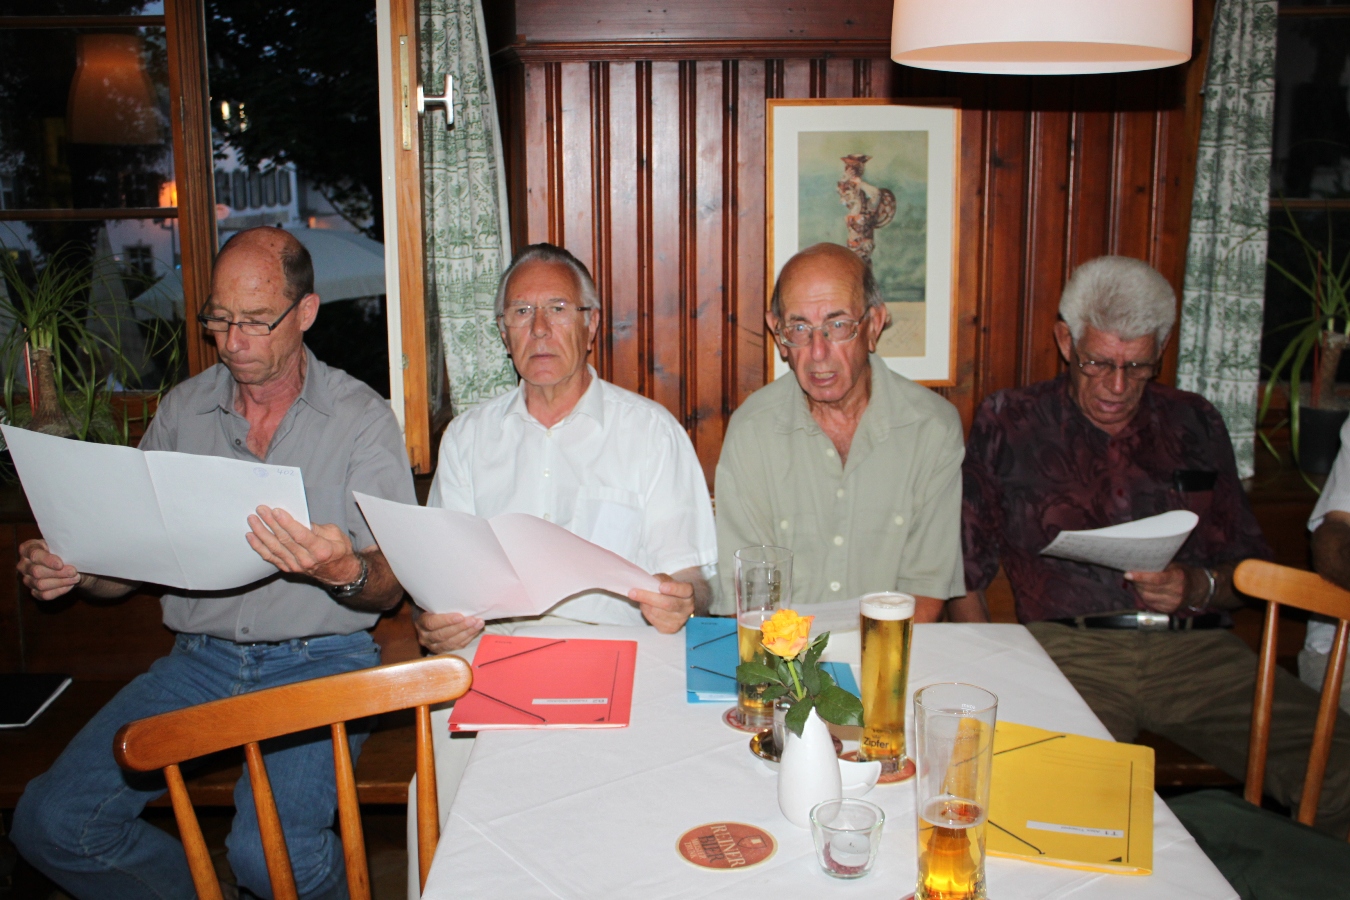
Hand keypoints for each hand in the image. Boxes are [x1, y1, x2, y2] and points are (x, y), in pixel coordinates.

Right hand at [17, 539, 81, 600]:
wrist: (68, 563)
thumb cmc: (62, 550)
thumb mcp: (61, 544)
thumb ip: (61, 547)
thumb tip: (69, 553)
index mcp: (27, 549)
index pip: (34, 555)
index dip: (47, 560)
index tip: (60, 564)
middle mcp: (23, 565)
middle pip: (37, 572)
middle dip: (58, 573)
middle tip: (73, 571)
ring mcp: (27, 579)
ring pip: (41, 584)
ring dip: (61, 582)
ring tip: (75, 578)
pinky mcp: (34, 591)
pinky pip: (45, 595)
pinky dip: (59, 590)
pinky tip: (69, 585)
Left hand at [246, 505, 361, 587]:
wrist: (339, 573)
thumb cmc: (339, 550)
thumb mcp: (335, 534)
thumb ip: (317, 527)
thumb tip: (298, 519)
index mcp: (321, 550)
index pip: (300, 536)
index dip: (287, 523)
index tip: (276, 511)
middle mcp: (307, 560)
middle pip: (284, 540)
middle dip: (271, 523)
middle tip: (261, 510)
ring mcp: (295, 566)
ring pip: (274, 548)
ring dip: (261, 533)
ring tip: (252, 520)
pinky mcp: (288, 568)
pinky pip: (270, 557)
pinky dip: (259, 547)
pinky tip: (251, 536)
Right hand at [415, 611, 483, 653]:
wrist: (430, 624)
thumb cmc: (435, 611)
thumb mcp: (433, 607)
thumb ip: (443, 606)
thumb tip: (463, 601)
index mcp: (421, 623)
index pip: (432, 623)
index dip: (446, 621)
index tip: (460, 616)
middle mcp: (425, 637)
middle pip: (442, 635)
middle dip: (460, 627)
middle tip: (473, 620)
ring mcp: (434, 647)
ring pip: (451, 643)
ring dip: (467, 633)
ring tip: (478, 624)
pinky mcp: (444, 652)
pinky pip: (457, 647)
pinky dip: (468, 638)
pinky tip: (476, 630)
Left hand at [629, 574, 694, 633]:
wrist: (674, 603)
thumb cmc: (668, 590)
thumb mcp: (665, 580)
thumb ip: (658, 580)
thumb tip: (646, 585)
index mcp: (688, 593)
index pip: (684, 590)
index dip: (673, 589)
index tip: (661, 587)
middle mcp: (687, 608)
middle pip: (667, 604)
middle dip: (648, 597)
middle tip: (633, 592)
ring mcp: (680, 620)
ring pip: (658, 613)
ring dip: (645, 605)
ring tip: (639, 598)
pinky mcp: (671, 629)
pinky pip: (654, 621)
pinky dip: (646, 613)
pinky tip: (645, 607)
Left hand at [1125, 563, 1191, 613]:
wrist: (1197, 589)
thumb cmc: (1182, 574)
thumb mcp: (1174, 565)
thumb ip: (1158, 566)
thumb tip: (1137, 565)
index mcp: (1178, 577)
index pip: (1156, 579)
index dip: (1140, 577)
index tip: (1128, 574)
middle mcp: (1177, 592)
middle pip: (1149, 589)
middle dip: (1137, 582)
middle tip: (1130, 575)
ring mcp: (1173, 603)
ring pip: (1147, 597)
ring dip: (1139, 589)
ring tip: (1137, 582)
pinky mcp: (1169, 610)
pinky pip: (1150, 603)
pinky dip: (1144, 596)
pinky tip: (1144, 590)